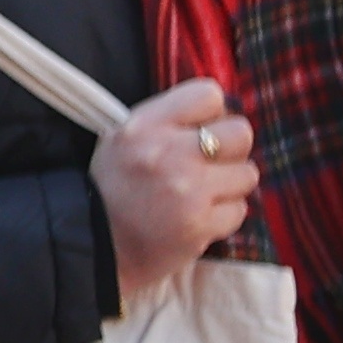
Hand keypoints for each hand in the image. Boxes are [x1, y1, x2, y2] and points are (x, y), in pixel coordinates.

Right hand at [93, 76, 256, 310]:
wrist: (95, 246)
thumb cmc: (112, 189)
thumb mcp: (122, 140)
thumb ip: (167, 122)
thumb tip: (221, 115)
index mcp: (144, 125)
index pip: (208, 95)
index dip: (210, 113)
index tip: (199, 131)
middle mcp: (168, 153)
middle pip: (240, 132)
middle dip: (230, 149)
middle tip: (209, 164)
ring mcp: (188, 190)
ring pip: (247, 173)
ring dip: (229, 185)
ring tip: (201, 194)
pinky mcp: (201, 225)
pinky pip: (239, 210)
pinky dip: (223, 216)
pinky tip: (199, 217)